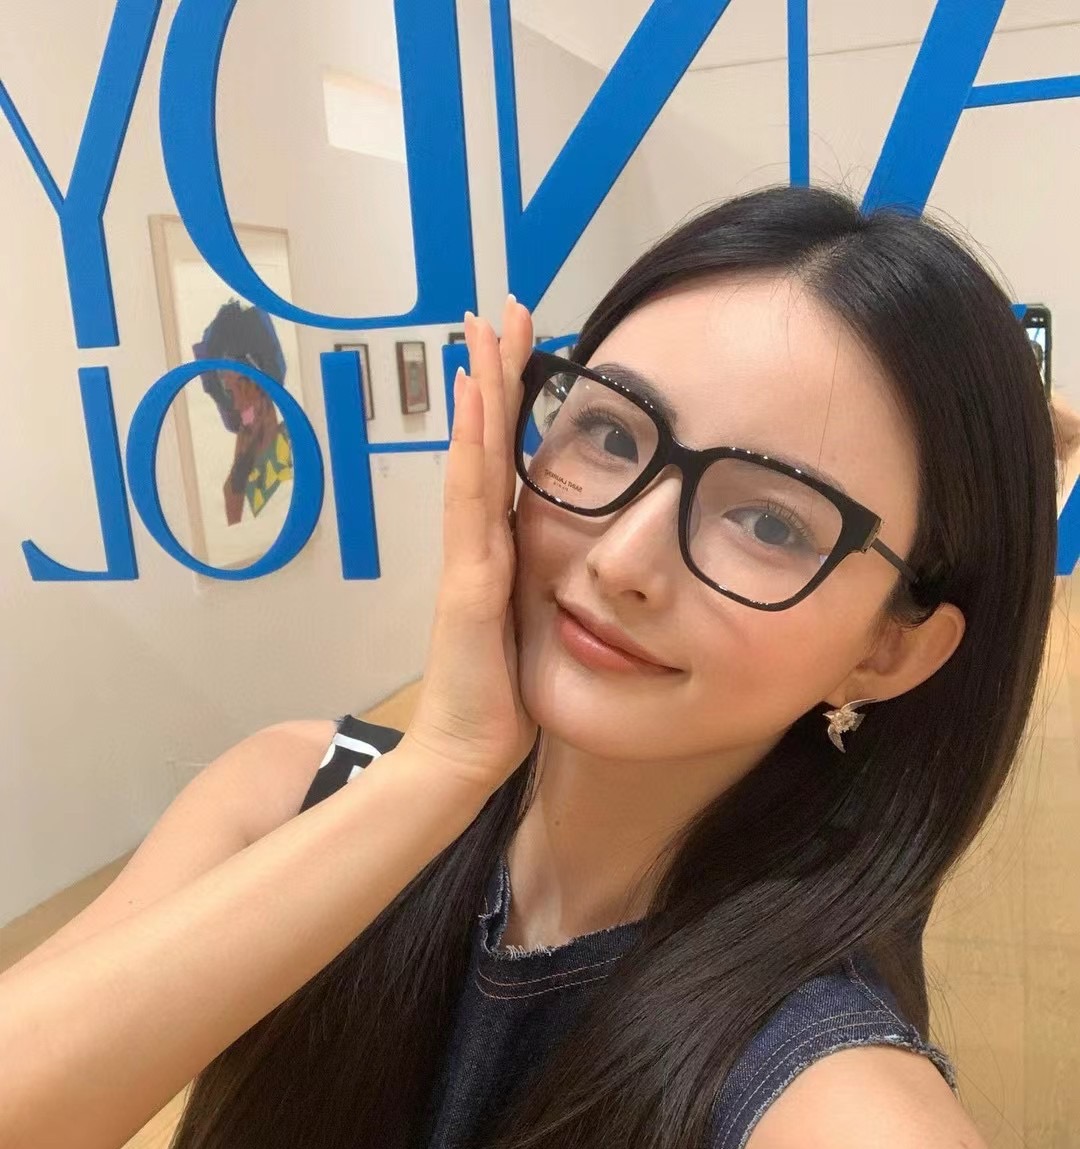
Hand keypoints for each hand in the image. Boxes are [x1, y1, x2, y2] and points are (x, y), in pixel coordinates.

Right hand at [398, 299, 538, 792]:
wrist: (467, 756)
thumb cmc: (500, 703)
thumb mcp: (536, 632)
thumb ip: (545, 592)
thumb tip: (580, 565)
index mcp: (499, 552)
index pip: (506, 462)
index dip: (511, 404)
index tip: (521, 347)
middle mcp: (477, 544)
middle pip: (485, 444)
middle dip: (493, 374)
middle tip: (496, 307)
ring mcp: (467, 559)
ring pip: (473, 458)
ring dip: (479, 392)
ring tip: (480, 330)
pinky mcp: (467, 583)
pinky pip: (470, 504)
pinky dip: (471, 449)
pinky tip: (472, 403)